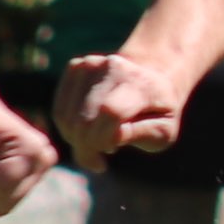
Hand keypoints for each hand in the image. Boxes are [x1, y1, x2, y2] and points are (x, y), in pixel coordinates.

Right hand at [55, 53, 190, 171]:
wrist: (154, 74)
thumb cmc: (160, 110)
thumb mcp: (164, 130)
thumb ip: (142, 135)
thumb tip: (111, 138)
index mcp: (140, 83)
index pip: (110, 113)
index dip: (103, 140)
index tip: (110, 152)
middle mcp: (112, 67)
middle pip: (84, 119)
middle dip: (87, 148)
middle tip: (99, 159)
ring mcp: (90, 64)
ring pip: (66, 117)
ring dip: (77, 140)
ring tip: (97, 144)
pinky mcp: (75, 67)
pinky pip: (60, 110)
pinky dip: (69, 128)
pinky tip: (88, 131)